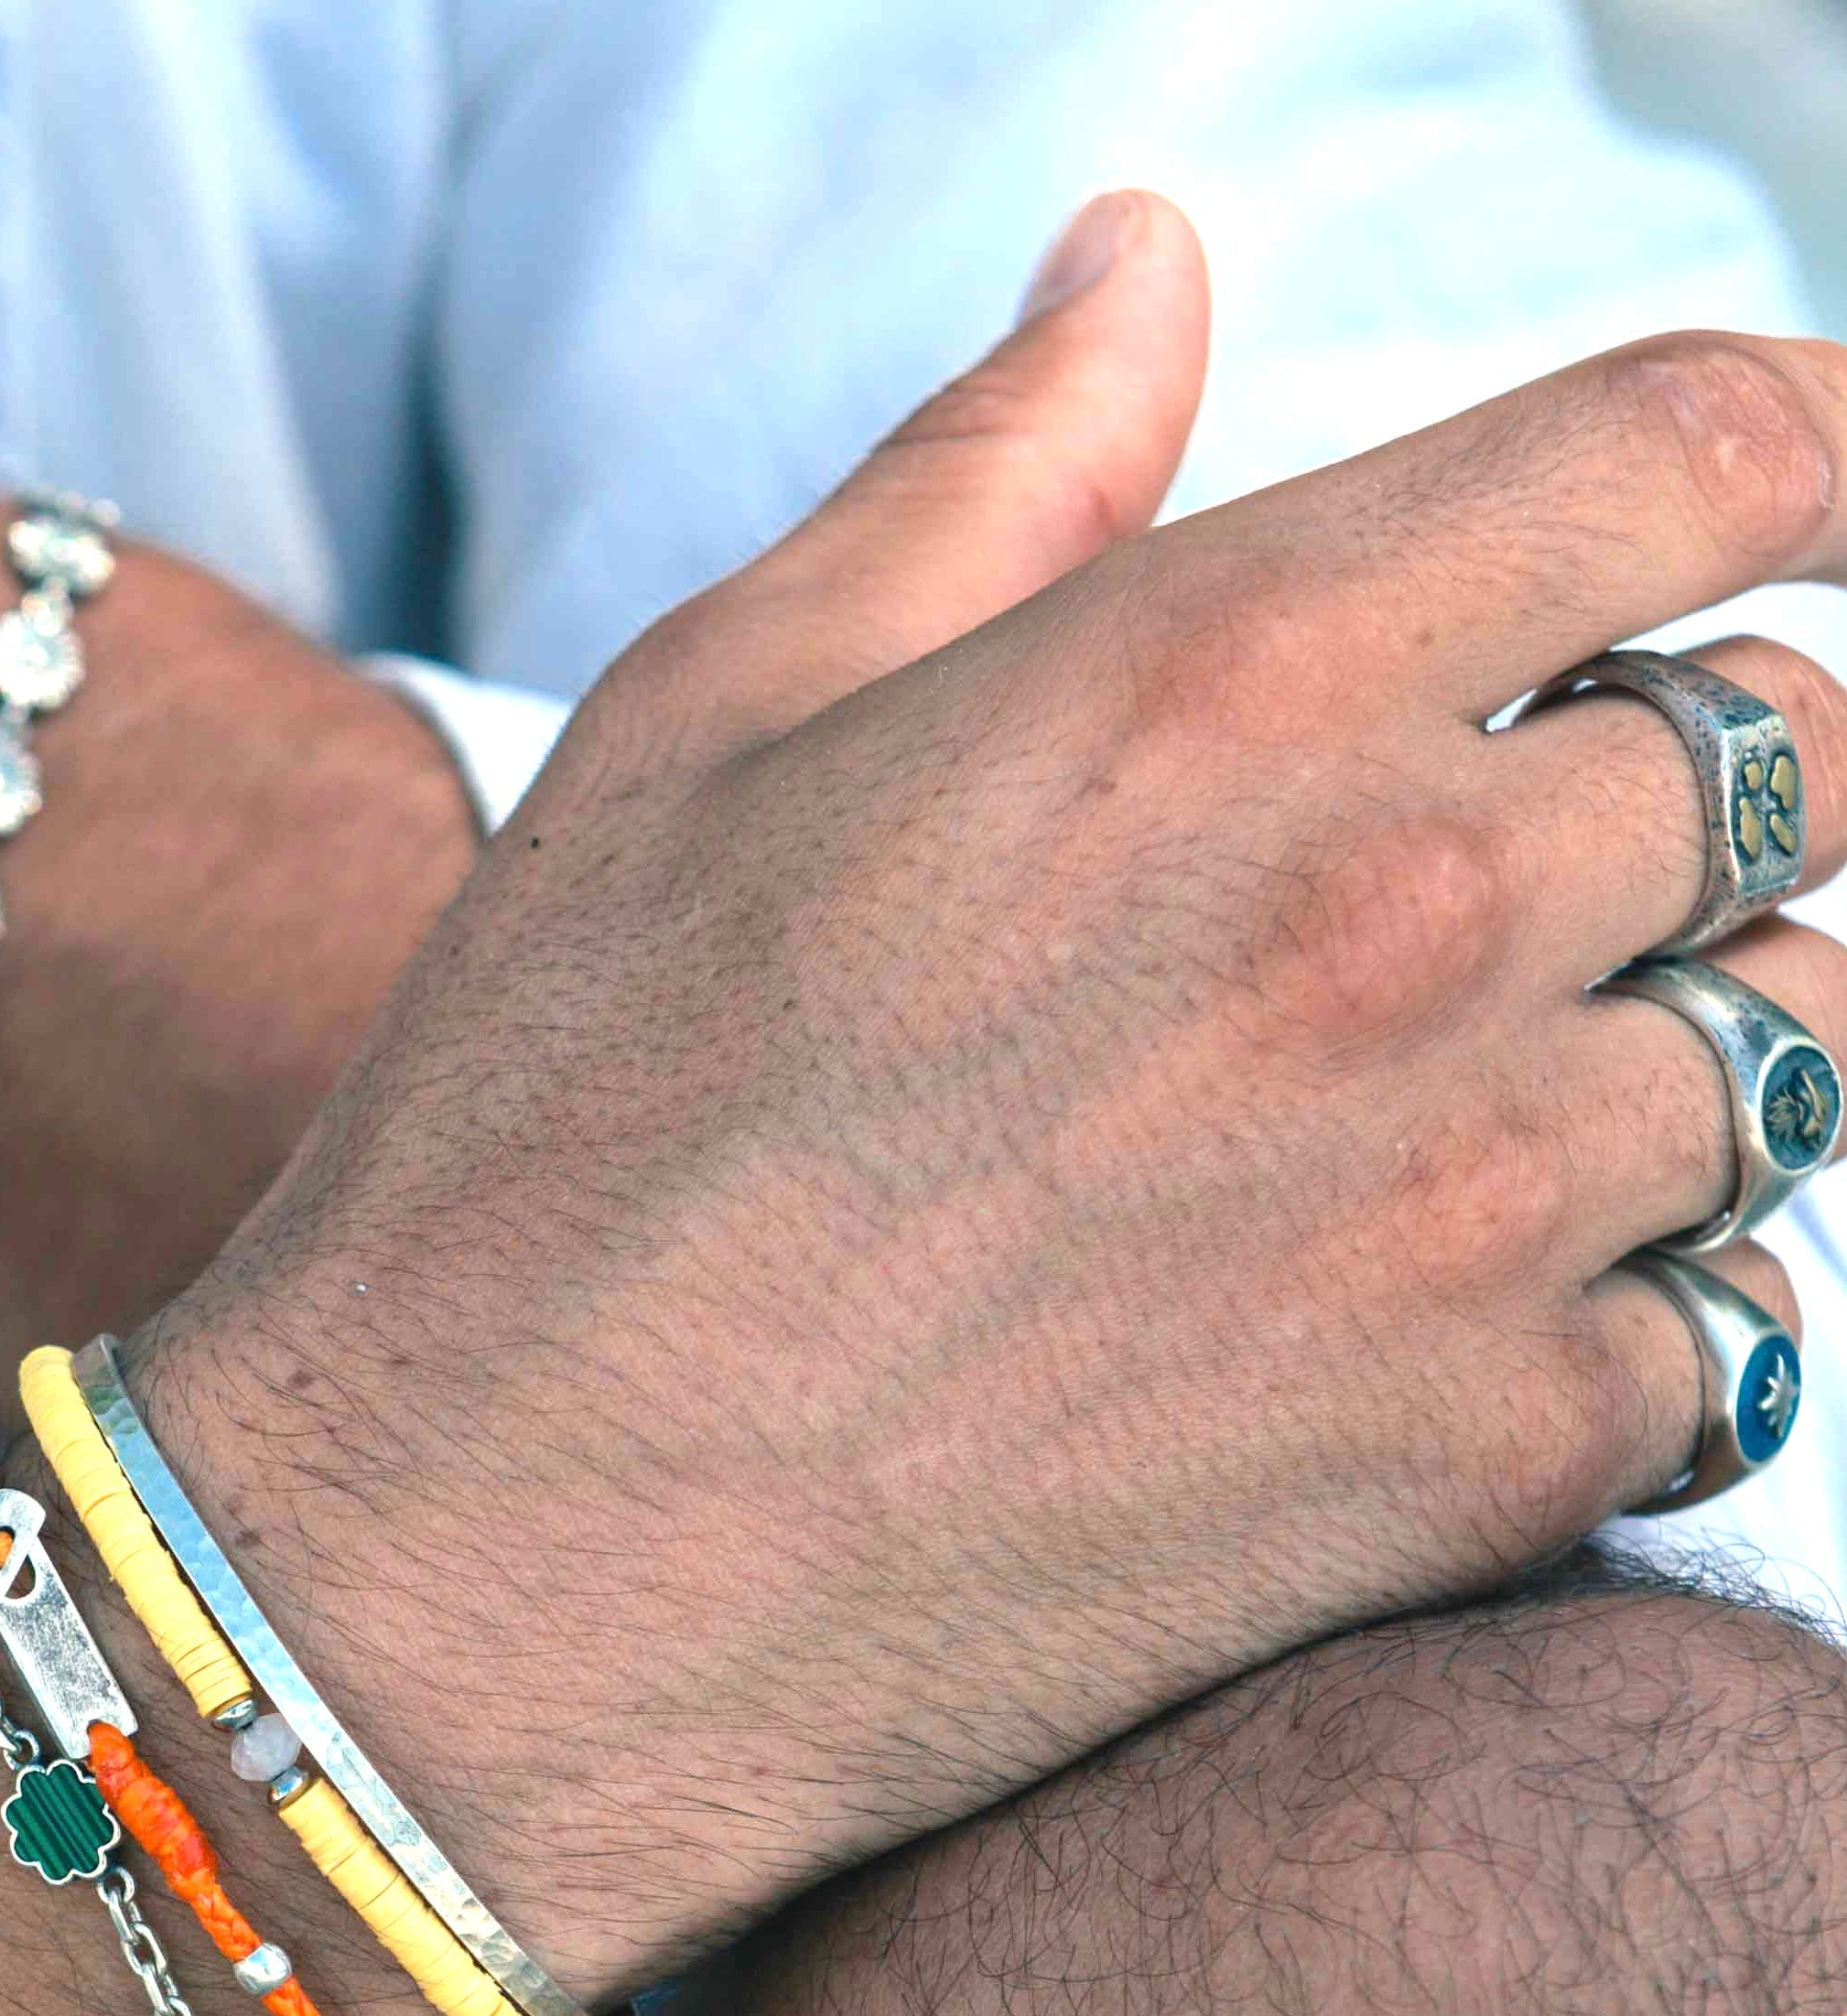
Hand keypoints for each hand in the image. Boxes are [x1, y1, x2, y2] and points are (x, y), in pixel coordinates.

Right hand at [138, 197, 1841, 1995]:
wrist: (463, 1597)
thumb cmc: (534, 1154)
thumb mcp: (698, 730)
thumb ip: (985, 476)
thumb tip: (1147, 259)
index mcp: (1217, 676)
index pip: (1714, 449)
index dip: (1800, 454)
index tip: (1785, 510)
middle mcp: (1394, 915)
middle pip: (1790, 758)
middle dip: (1681, 789)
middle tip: (1508, 882)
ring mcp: (1460, 1211)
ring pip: (1796, 1059)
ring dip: (1671, 1060)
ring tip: (1463, 1129)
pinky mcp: (1469, 1475)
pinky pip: (1731, 1348)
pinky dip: (1641, 1326)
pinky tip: (1449, 1338)